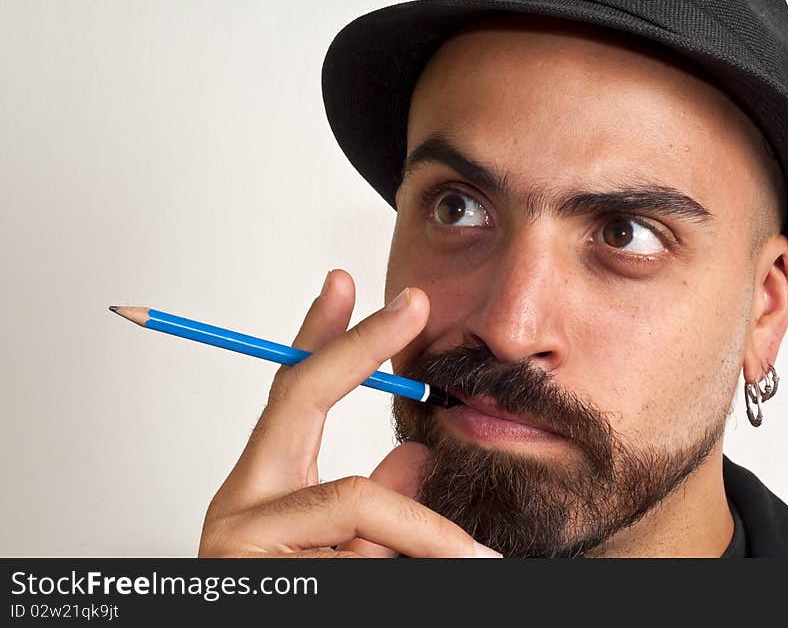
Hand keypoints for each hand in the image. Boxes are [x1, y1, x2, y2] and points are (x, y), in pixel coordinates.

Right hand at [198, 269, 501, 557]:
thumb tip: (414, 454)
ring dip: (415, 534)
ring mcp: (239, 540)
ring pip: (358, 501)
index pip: (293, 392)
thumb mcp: (354, 552)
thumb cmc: (309, 603)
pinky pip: (360, 554)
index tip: (346, 282)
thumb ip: (377, 504)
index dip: (320, 334)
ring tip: (458, 566)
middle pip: (300, 396)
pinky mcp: (255, 573)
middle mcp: (241, 503)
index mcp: (264, 490)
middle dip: (358, 344)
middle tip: (413, 305)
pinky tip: (400, 578)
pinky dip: (401, 563)